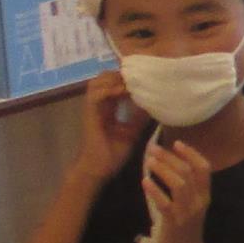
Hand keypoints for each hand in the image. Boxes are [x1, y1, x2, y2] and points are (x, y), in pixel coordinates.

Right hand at [76, 70, 144, 184]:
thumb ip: (139, 118)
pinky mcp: (89, 113)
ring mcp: (92, 108)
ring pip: (97, 82)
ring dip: (113, 79)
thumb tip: (154, 104)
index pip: (114, 84)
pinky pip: (96, 95)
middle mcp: (99, 105)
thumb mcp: (132, 132)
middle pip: (104, 78)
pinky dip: (108, 89)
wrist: (98, 168)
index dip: (126, 78)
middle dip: (119, 74)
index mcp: (108, 108)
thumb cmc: (113, 154)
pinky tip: (122, 90)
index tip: (143, 75)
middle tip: (137, 75)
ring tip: (130, 81)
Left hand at [144, 140, 215, 242]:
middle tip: (153, 149)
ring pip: (179, 184)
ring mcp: (188, 212)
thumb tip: (171, 165)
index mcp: (205, 195)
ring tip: (149, 161)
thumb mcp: (191, 206)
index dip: (191, 153)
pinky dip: (155, 190)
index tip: (176, 143)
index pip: (204, 168)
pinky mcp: (174, 223)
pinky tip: (145, 181)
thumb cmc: (185, 231)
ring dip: (163, 169)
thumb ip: (186, 188)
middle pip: (188, 172)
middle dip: (170, 157)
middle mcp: (200, 201)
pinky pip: (165, 203)